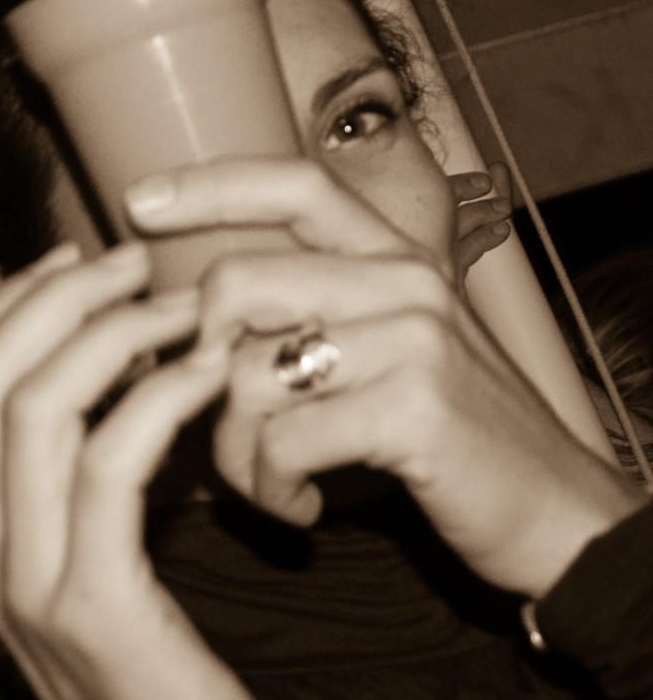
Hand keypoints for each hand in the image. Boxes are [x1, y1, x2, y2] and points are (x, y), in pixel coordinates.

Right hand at [0, 241, 277, 699]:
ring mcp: (30, 577)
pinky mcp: (95, 603)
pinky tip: (208, 368)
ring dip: (111, 334)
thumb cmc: (158, 656)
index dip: (9, 303)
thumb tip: (84, 360)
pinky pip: (110, 467)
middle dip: (55, 299)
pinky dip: (158, 397)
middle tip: (131, 260)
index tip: (77, 256)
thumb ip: (82, 463)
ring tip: (179, 302)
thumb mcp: (102, 551)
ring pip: (35, 409)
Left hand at [126, 158, 644, 599]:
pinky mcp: (415, 406)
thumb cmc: (459, 438)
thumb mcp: (399, 354)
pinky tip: (303, 510)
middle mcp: (405, 281)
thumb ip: (323, 321)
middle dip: (200, 370)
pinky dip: (271, 490)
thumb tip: (211, 325)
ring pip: (247, 373)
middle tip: (222, 427)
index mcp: (397, 259)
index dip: (211, 185)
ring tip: (270, 485)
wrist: (560, 514)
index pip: (295, 186)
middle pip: (236, 284)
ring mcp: (413, 338)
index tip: (140, 202)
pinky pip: (282, 441)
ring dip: (235, 454)